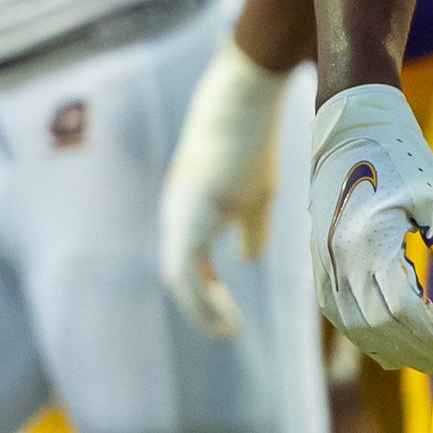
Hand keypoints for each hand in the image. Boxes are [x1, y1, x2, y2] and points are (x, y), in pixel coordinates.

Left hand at [161, 37, 292, 338]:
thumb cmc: (253, 140)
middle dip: (201, 309)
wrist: (244, 98)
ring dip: (201, 310)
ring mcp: (178, 213)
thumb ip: (249, 227)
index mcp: (189, 209)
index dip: (206, 294)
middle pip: (177, 276)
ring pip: (177, 279)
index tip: (230, 317)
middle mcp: (176, 213)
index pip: (187, 262)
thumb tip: (247, 259)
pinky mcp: (187, 214)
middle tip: (229, 333)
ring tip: (229, 332)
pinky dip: (202, 300)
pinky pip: (185, 271)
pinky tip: (228, 314)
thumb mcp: (256, 193)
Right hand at [309, 81, 432, 373]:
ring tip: (426, 361)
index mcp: (370, 241)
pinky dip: (363, 336)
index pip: (405, 311)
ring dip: (392, 350)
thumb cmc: (401, 156)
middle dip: (419, 352)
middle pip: (381, 326)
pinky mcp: (320, 259)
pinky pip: (338, 312)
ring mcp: (325, 261)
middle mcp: (341, 257)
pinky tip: (388, 346)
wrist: (348, 127)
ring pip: (355, 325)